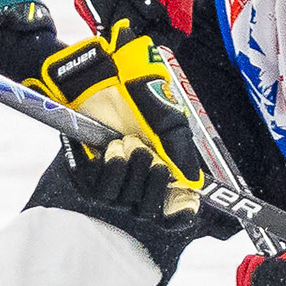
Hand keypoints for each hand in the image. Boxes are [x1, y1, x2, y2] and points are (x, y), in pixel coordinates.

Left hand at [34, 20, 203, 218]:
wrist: (97, 78)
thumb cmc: (135, 92)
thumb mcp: (168, 117)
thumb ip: (181, 150)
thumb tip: (193, 183)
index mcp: (166, 163)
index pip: (177, 201)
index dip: (181, 208)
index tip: (184, 208)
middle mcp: (142, 176)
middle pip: (153, 205)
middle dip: (154, 177)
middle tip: (146, 148)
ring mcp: (118, 177)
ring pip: (129, 201)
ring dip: (131, 169)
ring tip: (125, 141)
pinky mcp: (93, 175)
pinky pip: (105, 192)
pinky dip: (112, 170)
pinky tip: (111, 149)